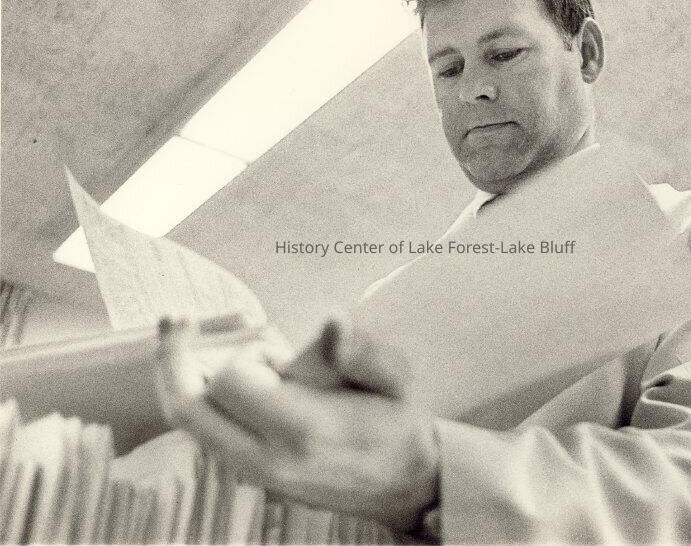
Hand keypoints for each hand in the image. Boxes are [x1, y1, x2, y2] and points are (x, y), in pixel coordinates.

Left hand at [157, 315, 439, 531]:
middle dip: (178, 358)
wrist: (402, 482)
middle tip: (177, 320)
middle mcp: (267, 460)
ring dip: (185, 378)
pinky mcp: (252, 478)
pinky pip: (205, 436)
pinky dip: (198, 400)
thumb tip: (334, 321)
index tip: (280, 349)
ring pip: (189, 424)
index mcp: (302, 430)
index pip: (230, 382)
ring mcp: (255, 475)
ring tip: (192, 342)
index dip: (249, 353)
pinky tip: (214, 374)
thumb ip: (362, 350)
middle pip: (187, 408)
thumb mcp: (394, 379)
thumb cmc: (397, 422)